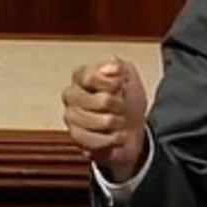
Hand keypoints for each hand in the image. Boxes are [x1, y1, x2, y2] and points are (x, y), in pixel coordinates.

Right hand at [61, 58, 147, 181]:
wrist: (134, 126)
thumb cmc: (128, 99)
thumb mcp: (129, 74)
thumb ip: (119, 67)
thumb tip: (113, 67)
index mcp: (82, 76)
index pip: (90, 77)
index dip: (111, 84)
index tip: (121, 85)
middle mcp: (72, 95)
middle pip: (99, 100)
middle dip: (117, 104)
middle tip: (121, 105)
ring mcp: (71, 116)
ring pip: (94, 121)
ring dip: (114, 122)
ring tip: (119, 120)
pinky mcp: (75, 136)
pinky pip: (91, 139)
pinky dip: (109, 139)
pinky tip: (114, 134)